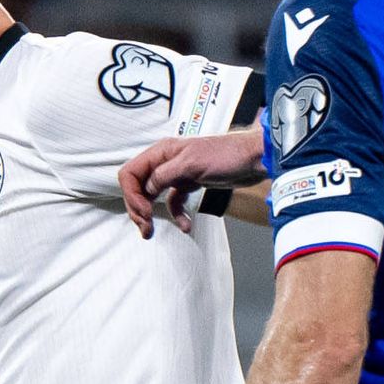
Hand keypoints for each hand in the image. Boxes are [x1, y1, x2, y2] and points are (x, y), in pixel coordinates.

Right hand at [116, 130, 262, 236]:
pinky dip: (176, 215)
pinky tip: (185, 226)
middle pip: (137, 187)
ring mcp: (176, 174)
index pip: (130, 173)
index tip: (144, 212)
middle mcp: (165, 162)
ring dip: (150, 215)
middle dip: (137, 209)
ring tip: (151, 232)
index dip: (132, 195)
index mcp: (161, 152)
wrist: (252, 159)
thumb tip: (146, 189)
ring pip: (151, 196)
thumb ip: (164, 175)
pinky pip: (173, 202)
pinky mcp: (188, 184)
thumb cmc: (226, 155)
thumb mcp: (191, 164)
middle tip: (145, 227)